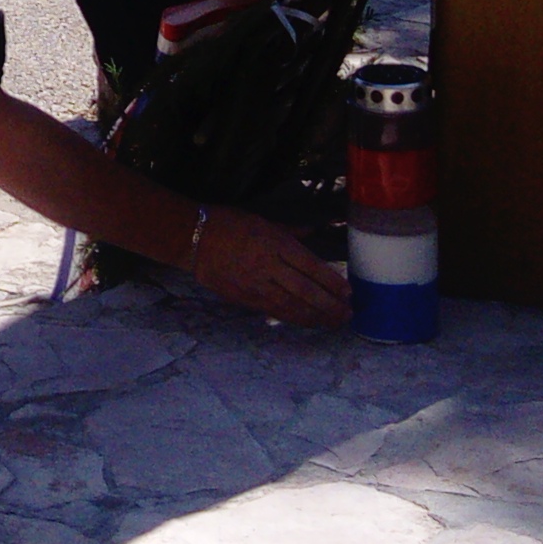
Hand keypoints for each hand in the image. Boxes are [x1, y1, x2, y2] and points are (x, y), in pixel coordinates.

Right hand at [187, 205, 348, 324]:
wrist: (193, 239)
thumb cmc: (229, 223)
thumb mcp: (263, 221)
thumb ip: (291, 232)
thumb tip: (313, 232)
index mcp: (275, 243)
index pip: (310, 266)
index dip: (331, 282)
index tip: (348, 292)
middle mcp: (269, 266)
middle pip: (306, 291)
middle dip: (330, 305)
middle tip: (348, 314)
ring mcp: (256, 285)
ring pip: (292, 306)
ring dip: (317, 317)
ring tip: (334, 322)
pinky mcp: (245, 298)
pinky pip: (275, 311)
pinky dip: (295, 318)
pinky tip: (309, 322)